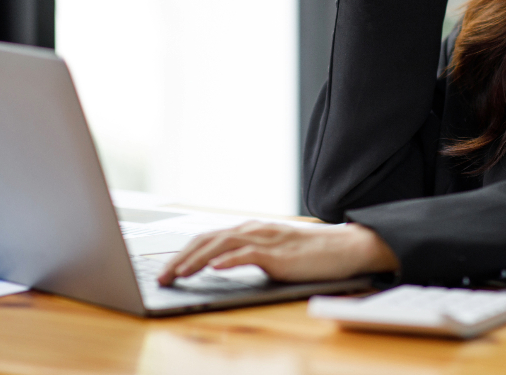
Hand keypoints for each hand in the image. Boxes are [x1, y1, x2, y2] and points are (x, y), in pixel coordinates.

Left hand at [156, 221, 399, 284]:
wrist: (343, 248)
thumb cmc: (308, 255)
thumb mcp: (270, 254)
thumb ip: (246, 255)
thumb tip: (218, 266)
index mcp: (248, 230)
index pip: (207, 239)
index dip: (182, 253)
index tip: (166, 270)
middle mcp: (252, 230)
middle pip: (207, 241)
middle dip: (180, 259)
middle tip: (162, 276)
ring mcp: (265, 239)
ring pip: (222, 246)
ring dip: (196, 261)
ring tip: (179, 274)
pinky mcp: (279, 253)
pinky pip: (249, 254)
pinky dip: (230, 260)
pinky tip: (215, 267)